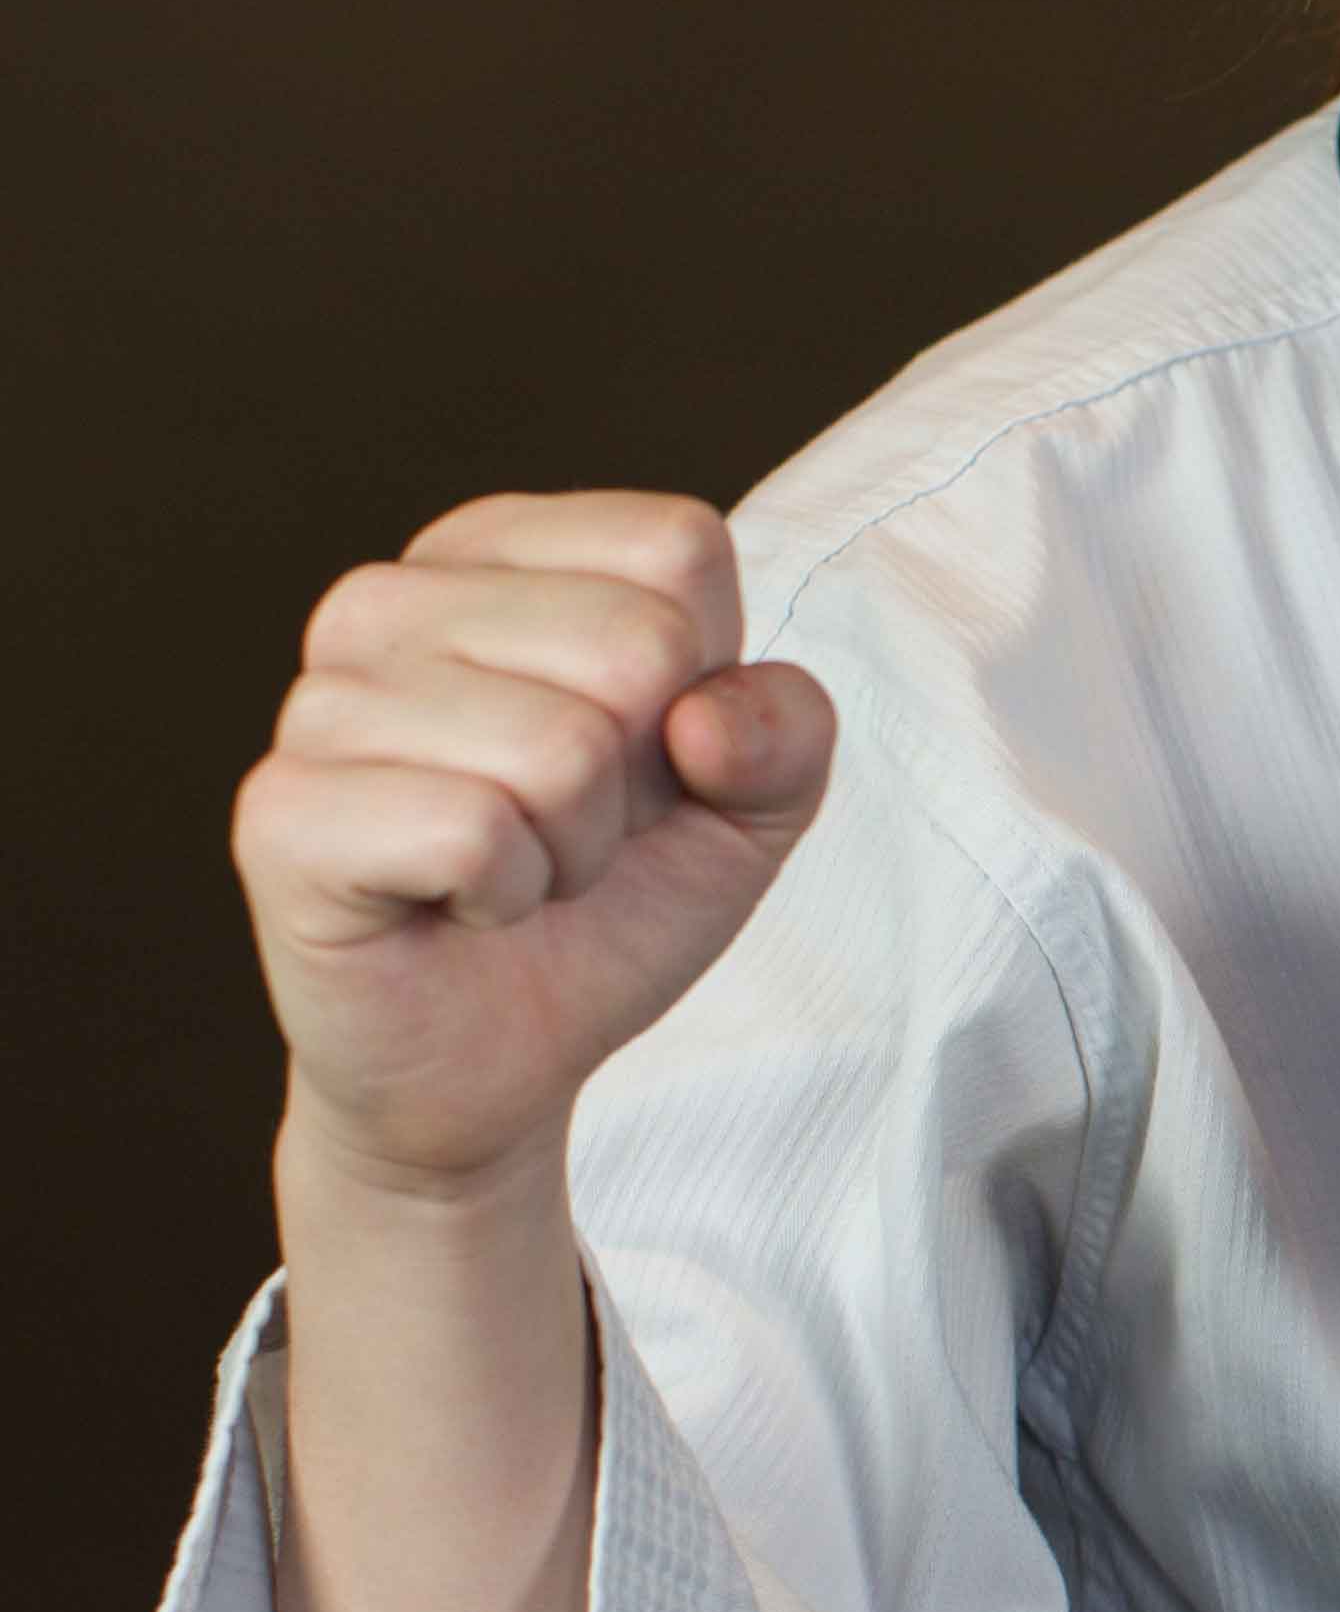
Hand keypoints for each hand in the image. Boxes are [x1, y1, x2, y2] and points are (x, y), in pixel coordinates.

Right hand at [236, 491, 836, 1200]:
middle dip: (641, 780)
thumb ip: (785, 730)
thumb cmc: (606, 906)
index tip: (637, 762)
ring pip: (560, 746)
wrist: (498, 1063)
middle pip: (634, 642)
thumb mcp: (749, 809)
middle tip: (568, 834)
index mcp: (490, 551)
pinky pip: (474, 830)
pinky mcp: (282, 812)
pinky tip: (459, 908)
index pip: (678, 549)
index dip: (701, 686)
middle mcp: (386, 601)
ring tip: (513, 872)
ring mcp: (319, 700)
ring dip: (574, 848)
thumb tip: (706, 716)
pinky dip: (506, 894)